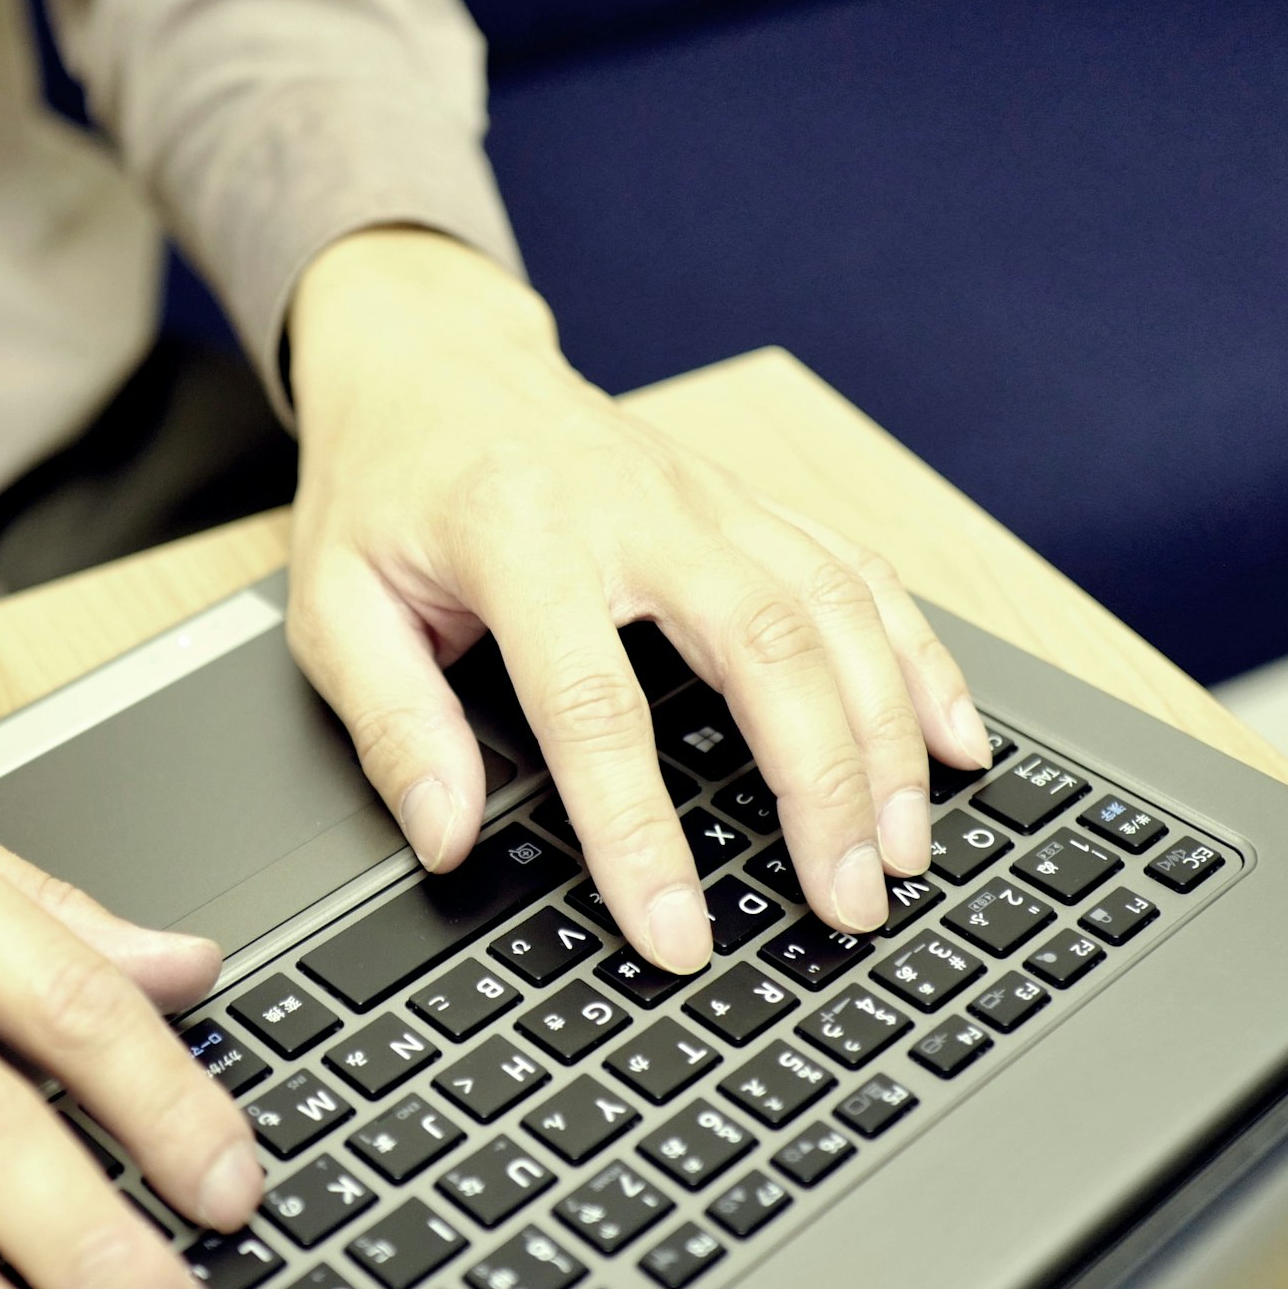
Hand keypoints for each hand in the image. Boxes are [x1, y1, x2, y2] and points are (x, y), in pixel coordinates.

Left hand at [285, 228, 990, 966]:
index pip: (595, 703)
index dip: (641, 831)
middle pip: (766, 645)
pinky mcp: (750, 501)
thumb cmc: (383, 488)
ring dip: (887, 735)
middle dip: (823, 785)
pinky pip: (860, 573)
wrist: (432, 357)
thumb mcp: (333, 605)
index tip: (677, 932)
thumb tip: (450, 840)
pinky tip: (954, 742)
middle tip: (847, 902)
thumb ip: (392, 726)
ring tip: (904, 852)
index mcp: (517, 534)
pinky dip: (921, 658)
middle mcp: (635, 506)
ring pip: (836, 608)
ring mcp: (708, 497)